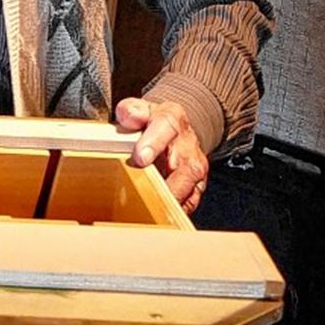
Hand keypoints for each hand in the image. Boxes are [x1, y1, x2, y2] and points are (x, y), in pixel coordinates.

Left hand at [115, 96, 208, 214]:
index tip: (140, 158)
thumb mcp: (140, 110)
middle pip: (184, 167)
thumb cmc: (153, 125)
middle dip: (162, 182)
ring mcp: (195, 169)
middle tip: (140, 191)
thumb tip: (128, 115)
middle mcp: (188, 146)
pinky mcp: (196, 188)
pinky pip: (188, 204)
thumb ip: (131, 110)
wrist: (176, 133)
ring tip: (145, 207)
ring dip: (166, 200)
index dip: (153, 143)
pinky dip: (171, 211)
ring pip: (187, 190)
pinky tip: (154, 214)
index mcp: (172, 121)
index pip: (166, 127)